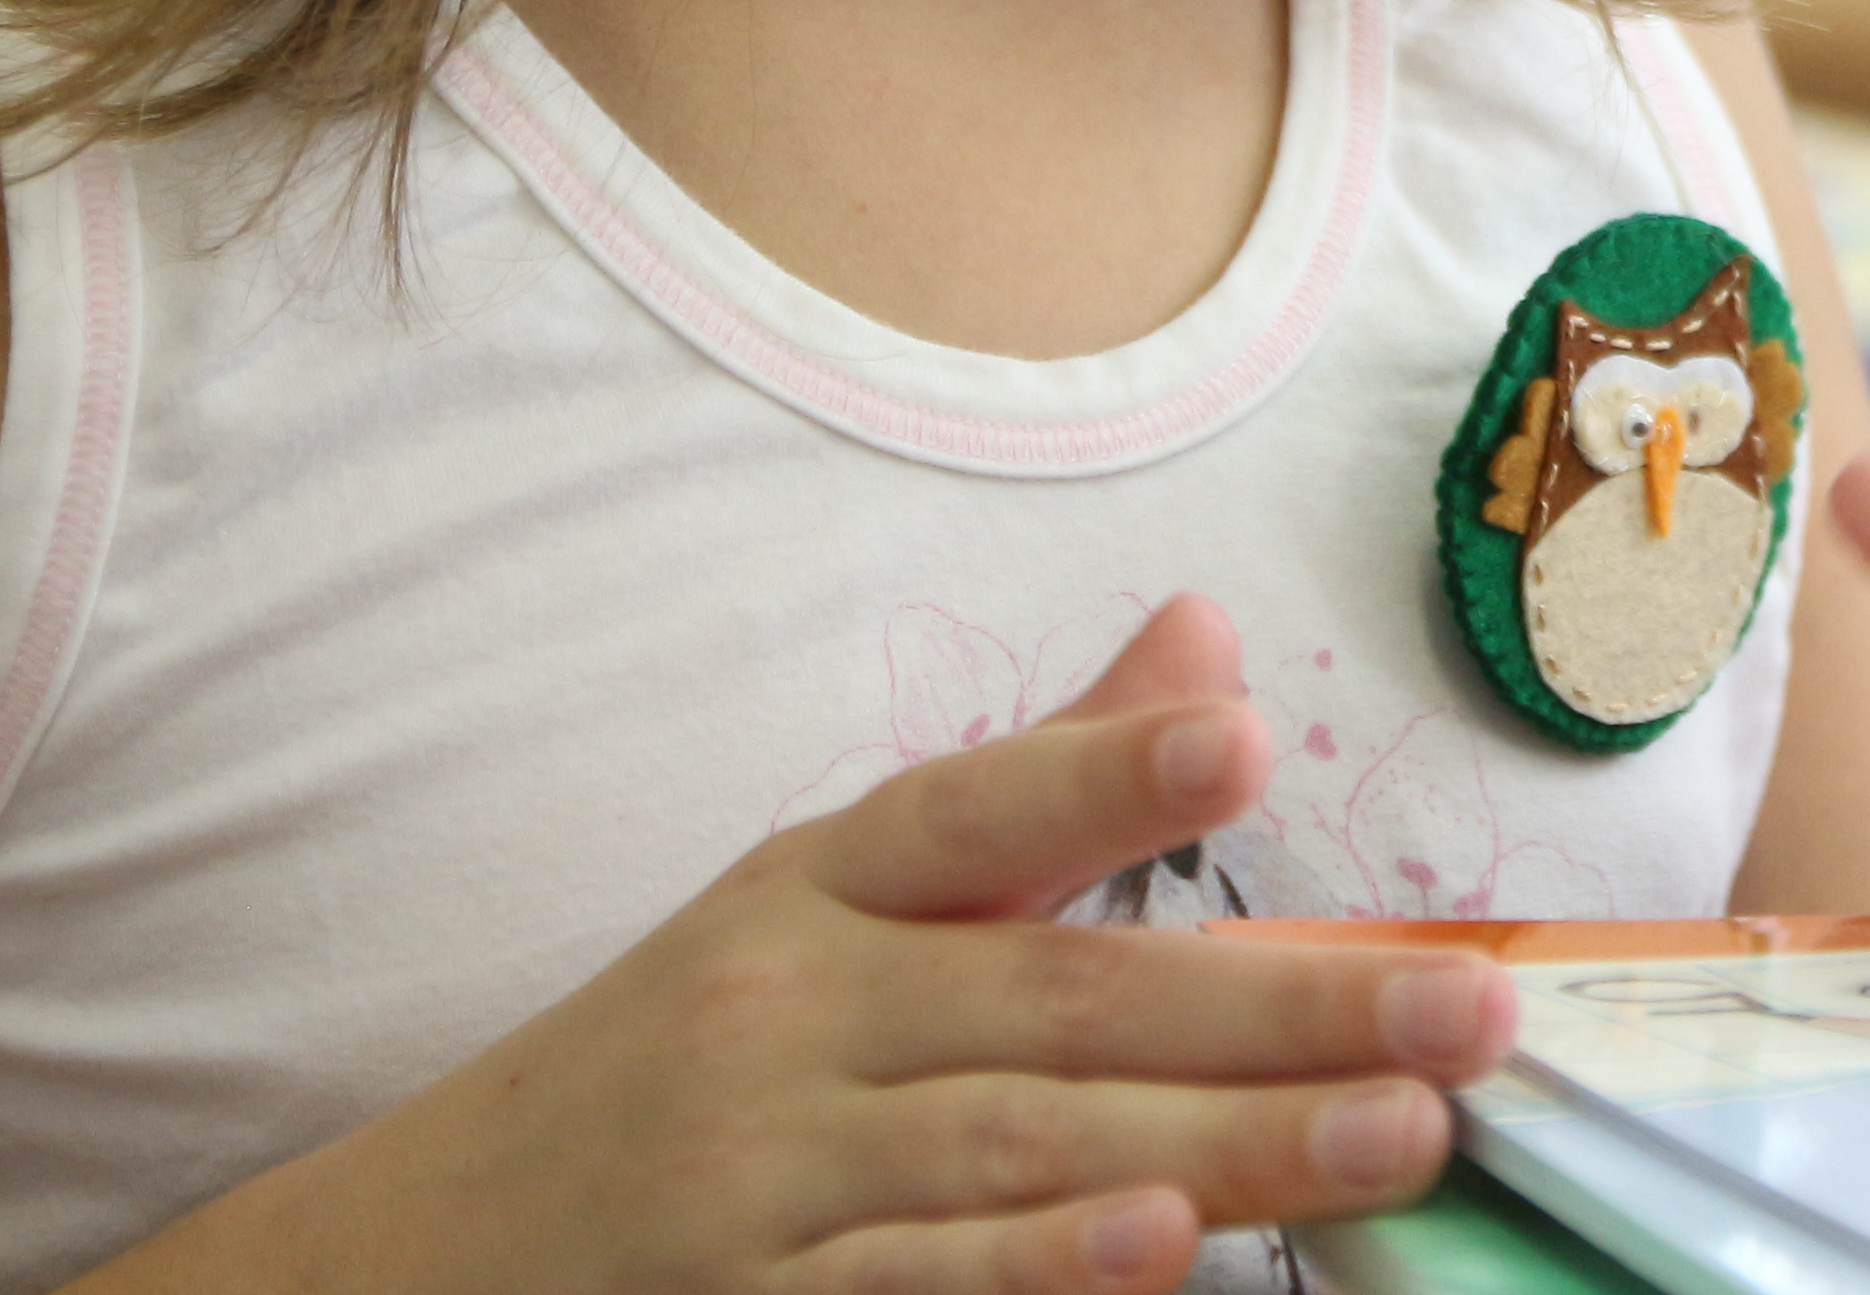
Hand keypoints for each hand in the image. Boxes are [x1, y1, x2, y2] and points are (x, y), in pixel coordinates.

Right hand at [202, 598, 1514, 1294]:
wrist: (409, 1267)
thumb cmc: (672, 1070)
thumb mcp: (821, 912)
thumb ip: (1033, 793)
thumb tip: (1206, 639)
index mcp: (810, 900)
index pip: (960, 816)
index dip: (1098, 773)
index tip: (1245, 739)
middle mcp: (784, 1027)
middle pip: (1052, 1006)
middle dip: (1278, 1010)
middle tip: (1460, 1011)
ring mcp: (759, 1188)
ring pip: (1017, 1157)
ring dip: (1222, 1147)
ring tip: (1398, 1135)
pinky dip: (1031, 1280)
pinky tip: (1154, 1252)